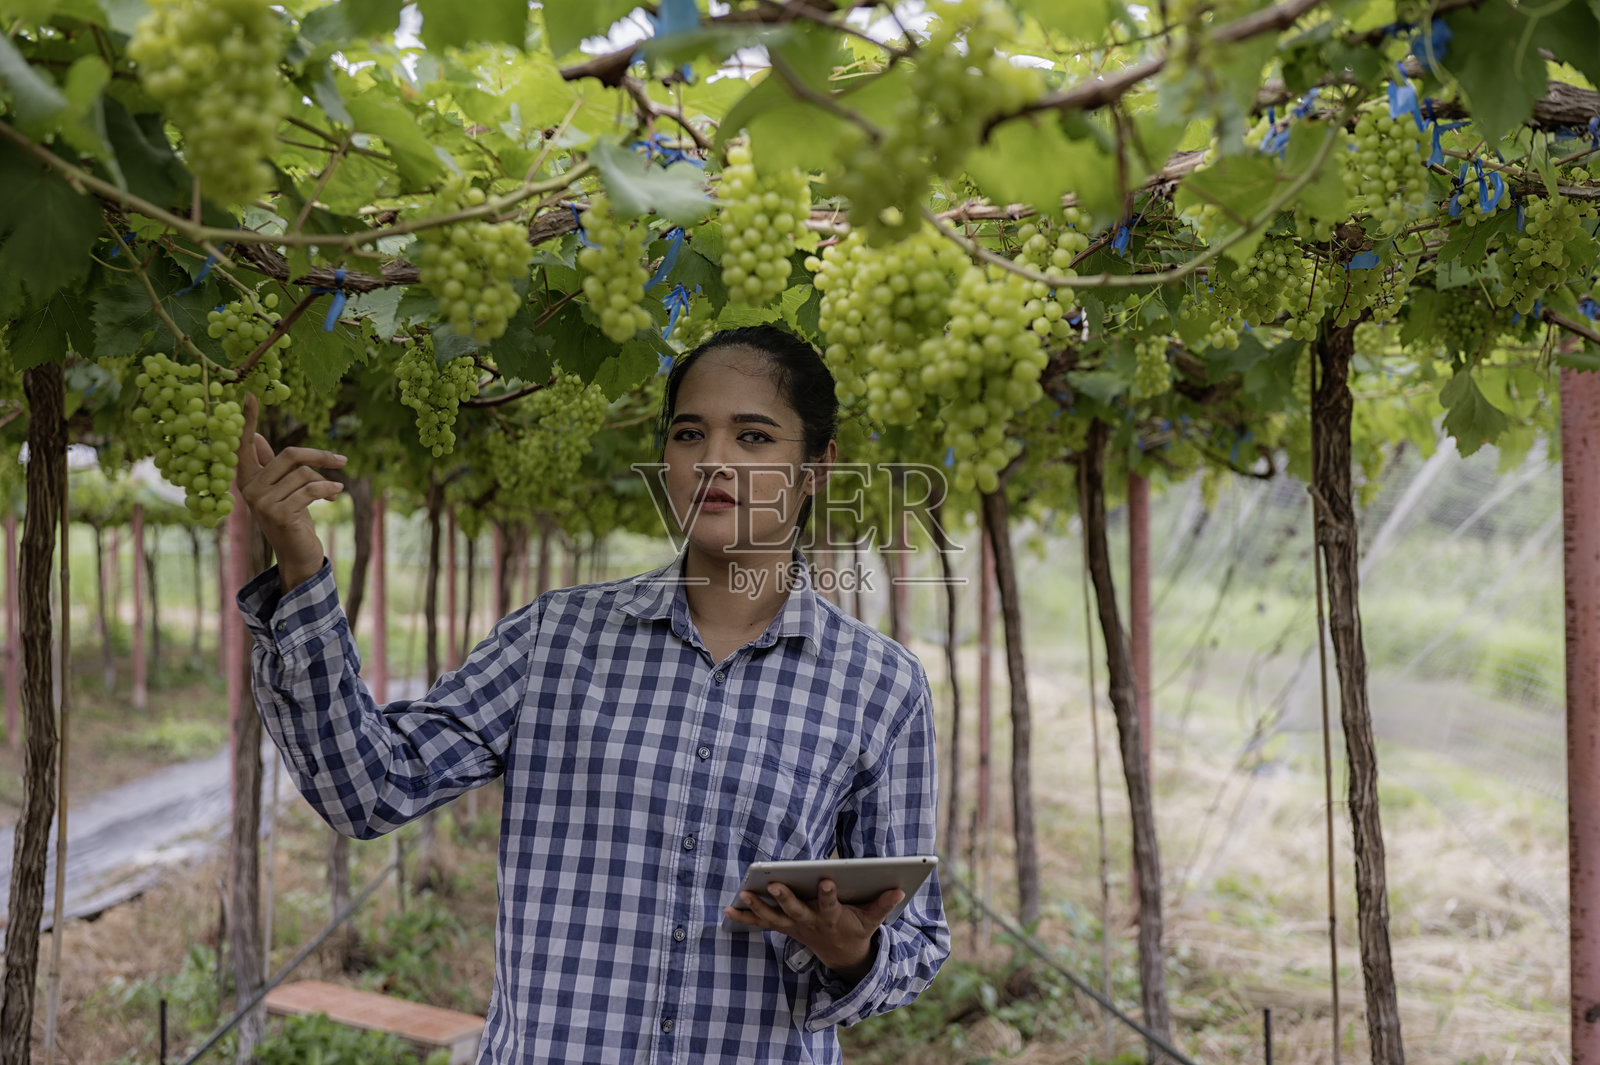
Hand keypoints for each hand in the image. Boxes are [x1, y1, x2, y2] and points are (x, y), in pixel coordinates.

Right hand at [234, 393, 346, 593]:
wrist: (298, 555)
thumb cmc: (292, 518)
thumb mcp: (283, 490)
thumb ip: (271, 466)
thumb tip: (258, 437)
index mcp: (247, 479)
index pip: (245, 445)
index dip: (249, 421)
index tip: (251, 395)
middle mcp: (249, 489)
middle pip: (289, 455)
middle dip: (320, 456)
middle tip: (342, 459)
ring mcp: (261, 503)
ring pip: (303, 474)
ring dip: (325, 480)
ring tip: (334, 490)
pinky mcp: (278, 514)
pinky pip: (310, 489)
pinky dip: (327, 489)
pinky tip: (335, 493)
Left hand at [723, 878, 903, 984]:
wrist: (842, 958)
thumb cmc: (856, 930)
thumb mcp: (873, 921)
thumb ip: (882, 905)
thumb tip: (900, 889)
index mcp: (832, 918)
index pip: (829, 904)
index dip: (827, 893)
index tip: (825, 879)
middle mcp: (810, 924)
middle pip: (795, 910)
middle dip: (785, 898)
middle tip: (774, 884)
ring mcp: (794, 928)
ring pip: (773, 918)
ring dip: (757, 908)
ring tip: (741, 894)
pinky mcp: (784, 928)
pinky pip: (761, 923)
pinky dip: (744, 917)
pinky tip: (727, 908)